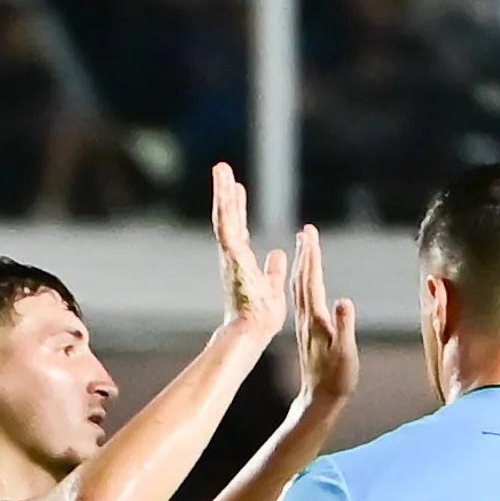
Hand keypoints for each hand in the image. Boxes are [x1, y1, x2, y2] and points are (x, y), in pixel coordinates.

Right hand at [211, 162, 287, 340]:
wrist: (250, 332)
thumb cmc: (260, 318)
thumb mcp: (273, 288)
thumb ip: (273, 271)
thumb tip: (278, 255)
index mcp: (242, 262)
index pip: (239, 229)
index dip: (238, 209)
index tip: (238, 190)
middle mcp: (232, 256)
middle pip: (228, 218)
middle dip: (226, 193)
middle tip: (222, 169)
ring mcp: (230, 255)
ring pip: (224, 217)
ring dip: (222, 192)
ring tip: (221, 168)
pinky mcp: (231, 256)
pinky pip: (227, 225)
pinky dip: (225, 205)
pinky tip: (225, 186)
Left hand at [289, 223, 358, 407]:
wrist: (320, 397)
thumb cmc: (337, 377)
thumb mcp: (346, 352)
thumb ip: (345, 326)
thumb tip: (344, 301)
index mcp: (315, 319)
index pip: (311, 281)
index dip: (311, 256)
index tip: (310, 233)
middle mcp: (306, 317)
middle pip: (302, 278)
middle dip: (305, 253)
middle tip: (306, 231)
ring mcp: (304, 323)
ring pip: (300, 287)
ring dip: (302, 264)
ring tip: (305, 246)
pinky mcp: (307, 329)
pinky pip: (302, 298)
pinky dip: (303, 281)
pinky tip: (305, 278)